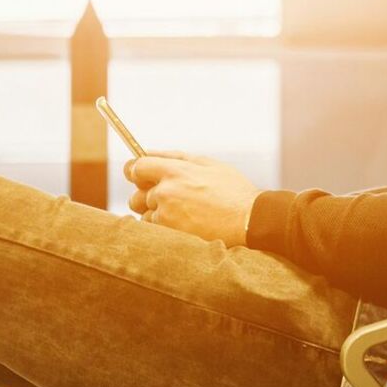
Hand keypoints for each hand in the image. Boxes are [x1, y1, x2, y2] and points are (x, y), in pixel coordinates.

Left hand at [122, 150, 260, 246]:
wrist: (249, 221)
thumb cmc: (232, 191)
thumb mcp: (208, 164)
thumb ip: (174, 156)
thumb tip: (147, 151)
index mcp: (175, 171)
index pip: (136, 167)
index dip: (136, 172)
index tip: (141, 177)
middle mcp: (166, 193)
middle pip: (136, 195)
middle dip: (147, 197)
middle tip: (170, 200)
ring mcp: (167, 216)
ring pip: (145, 215)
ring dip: (156, 215)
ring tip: (183, 214)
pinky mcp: (170, 235)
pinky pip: (155, 231)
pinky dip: (164, 229)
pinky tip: (185, 226)